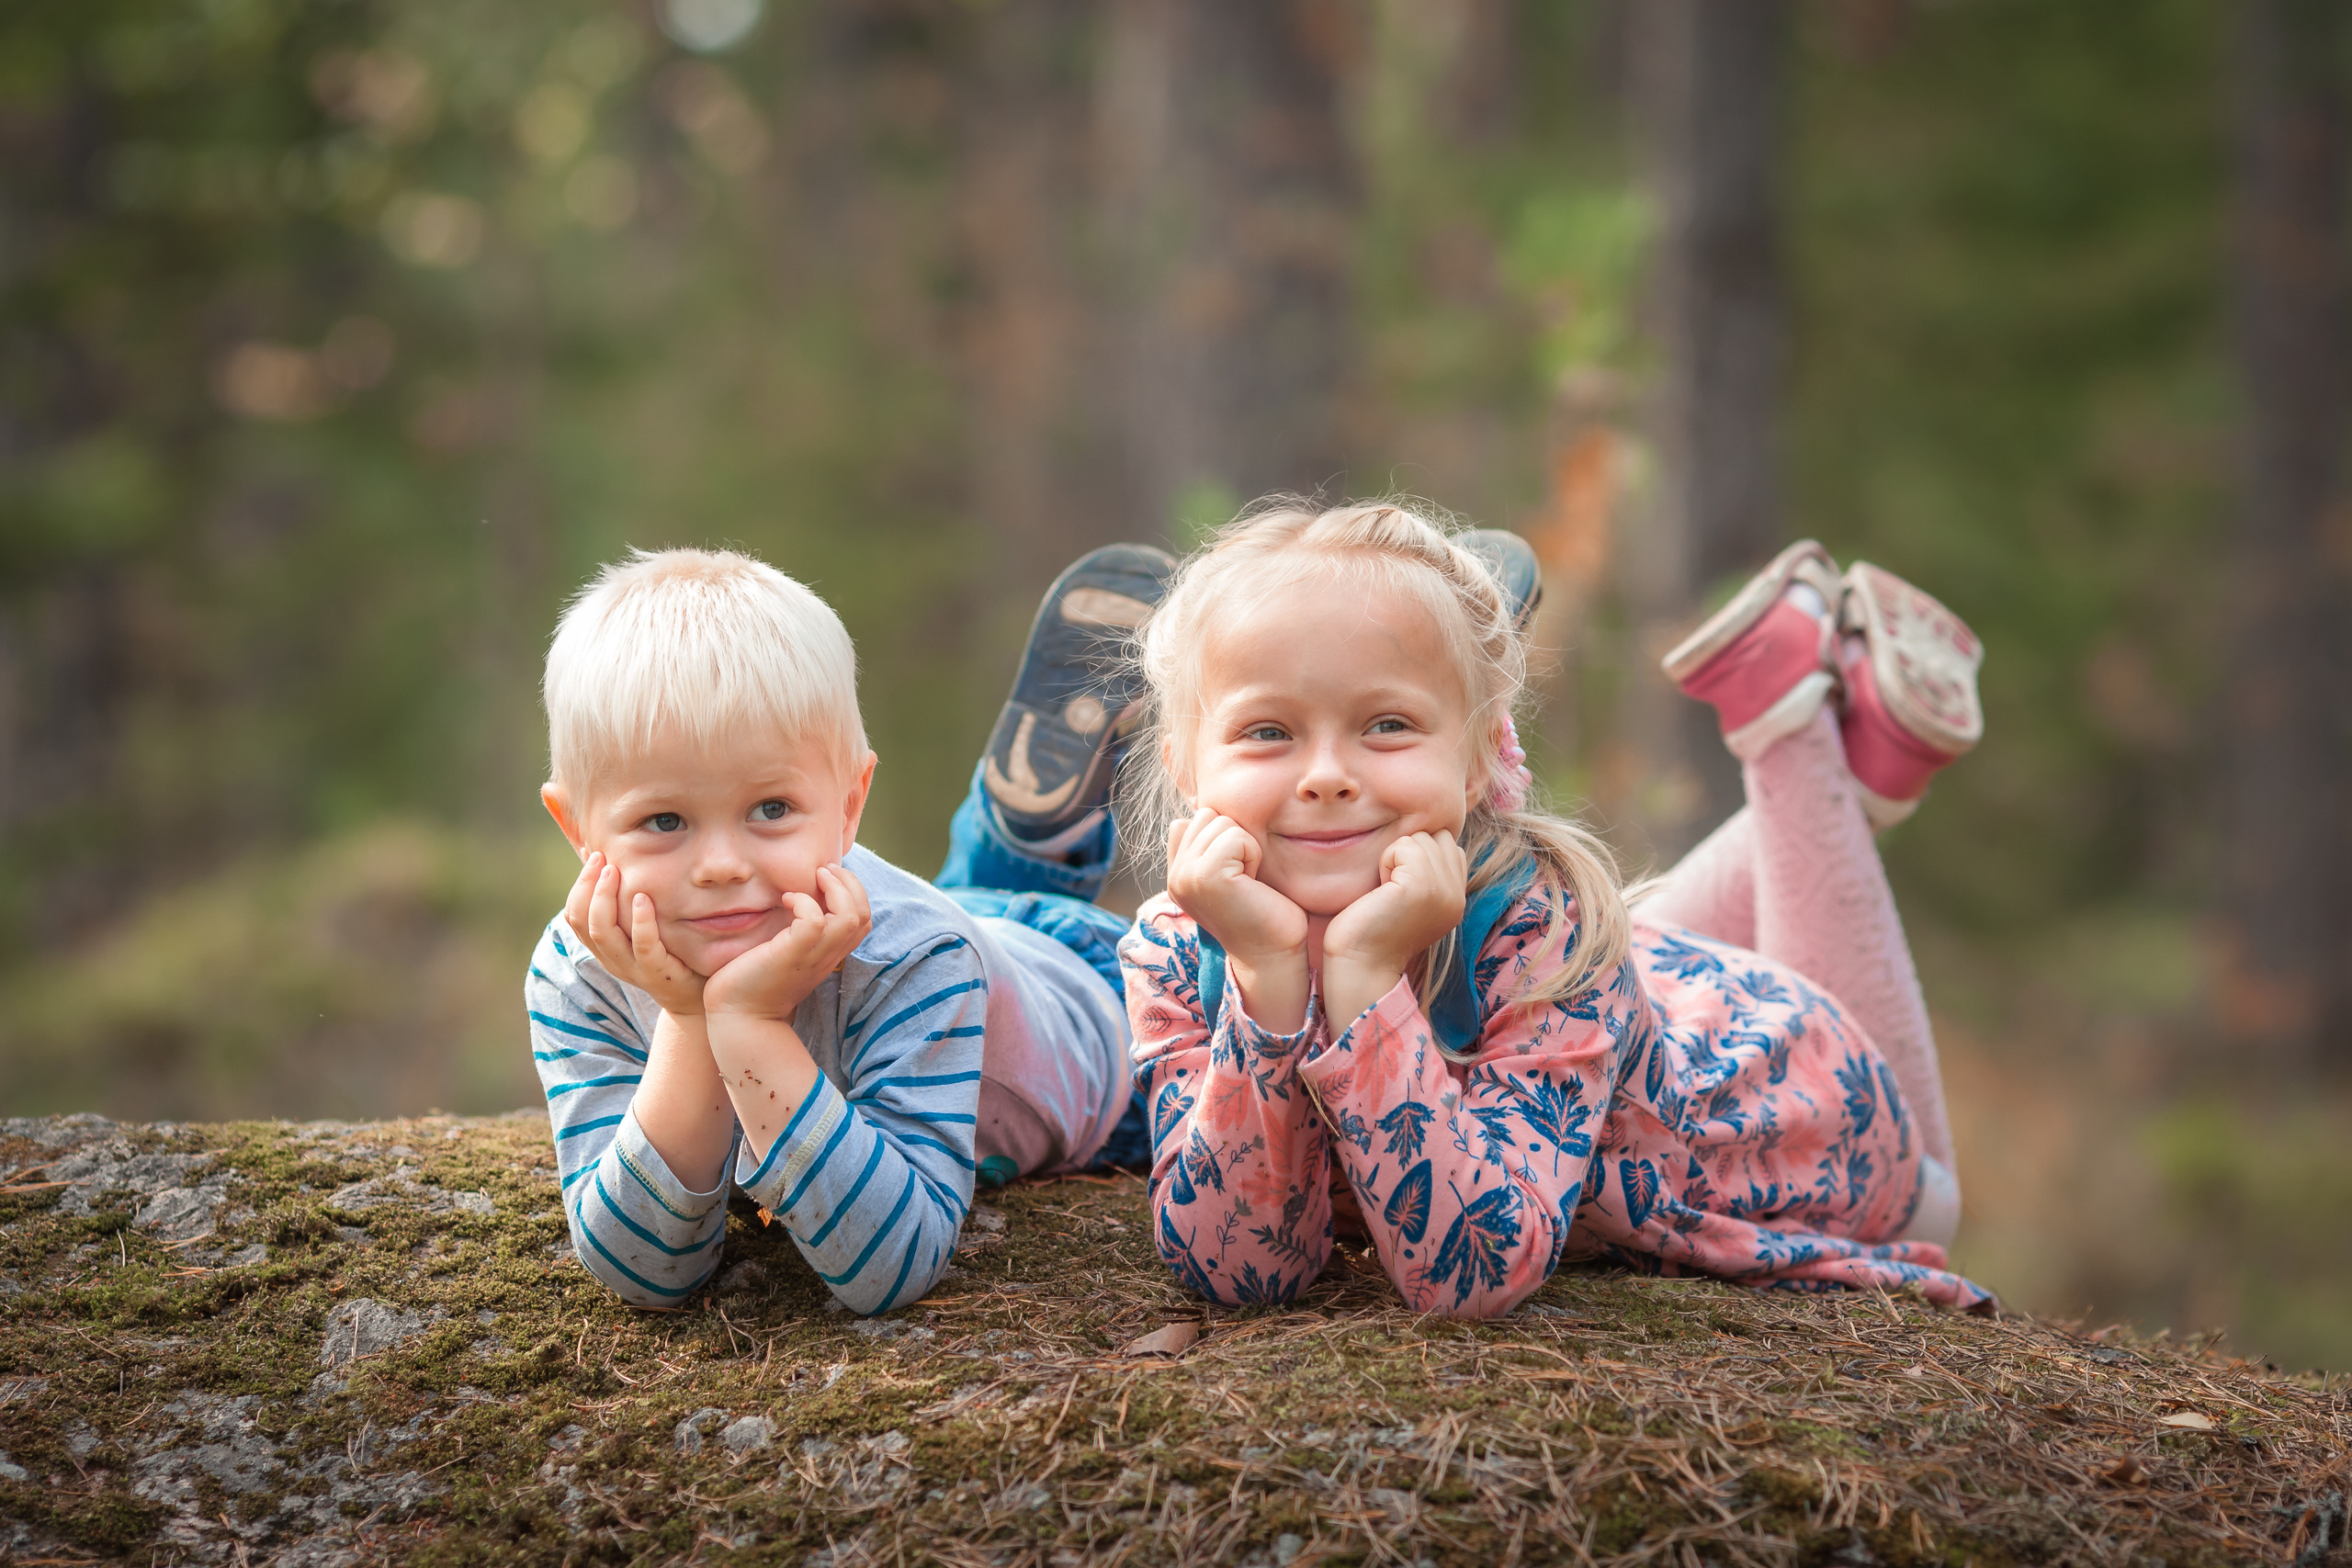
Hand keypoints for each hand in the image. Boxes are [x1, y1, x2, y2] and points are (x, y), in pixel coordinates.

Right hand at [564, 850, 707, 1015]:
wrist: (700, 997)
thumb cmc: (673, 953)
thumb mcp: (645, 929)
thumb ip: (631, 904)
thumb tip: (618, 861)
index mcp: (606, 947)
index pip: (576, 917)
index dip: (579, 886)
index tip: (593, 857)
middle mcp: (613, 959)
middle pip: (584, 922)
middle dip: (587, 887)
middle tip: (601, 859)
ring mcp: (634, 969)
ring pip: (605, 934)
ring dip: (605, 899)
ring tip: (613, 872)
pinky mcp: (660, 974)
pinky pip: (644, 947)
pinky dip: (641, 921)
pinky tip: (645, 898)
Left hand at [702, 862, 871, 1021]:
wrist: (739, 1019)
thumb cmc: (754, 984)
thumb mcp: (786, 954)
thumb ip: (797, 934)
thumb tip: (794, 901)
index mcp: (829, 955)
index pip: (864, 921)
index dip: (854, 893)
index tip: (828, 879)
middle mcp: (827, 956)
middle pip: (864, 915)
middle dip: (850, 883)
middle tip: (825, 870)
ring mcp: (812, 956)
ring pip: (849, 916)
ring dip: (835, 888)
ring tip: (814, 877)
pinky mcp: (791, 955)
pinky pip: (813, 921)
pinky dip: (803, 902)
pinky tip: (785, 899)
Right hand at [1165, 810, 1307, 963]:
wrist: (1273, 952)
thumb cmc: (1262, 911)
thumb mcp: (1228, 872)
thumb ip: (1207, 845)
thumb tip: (1198, 808)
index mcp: (1177, 875)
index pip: (1190, 821)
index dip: (1222, 837)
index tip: (1235, 874)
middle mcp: (1175, 876)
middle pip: (1207, 815)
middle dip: (1235, 838)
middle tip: (1244, 877)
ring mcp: (1186, 876)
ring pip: (1221, 822)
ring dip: (1245, 846)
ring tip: (1248, 880)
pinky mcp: (1206, 876)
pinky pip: (1235, 836)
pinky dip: (1252, 854)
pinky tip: (1253, 882)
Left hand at [1322, 831, 1467, 1024]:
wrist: (1360, 966)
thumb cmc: (1371, 931)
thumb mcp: (1411, 901)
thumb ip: (1427, 874)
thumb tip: (1421, 839)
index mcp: (1456, 899)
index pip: (1449, 847)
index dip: (1418, 857)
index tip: (1400, 887)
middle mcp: (1457, 895)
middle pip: (1438, 837)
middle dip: (1409, 852)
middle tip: (1392, 887)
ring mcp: (1443, 890)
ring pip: (1421, 838)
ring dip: (1396, 856)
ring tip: (1387, 890)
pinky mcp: (1422, 885)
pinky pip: (1404, 845)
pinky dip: (1387, 859)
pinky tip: (1381, 889)